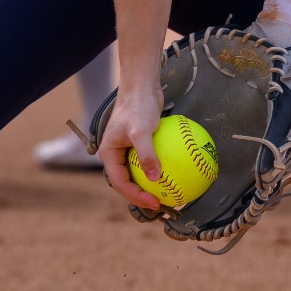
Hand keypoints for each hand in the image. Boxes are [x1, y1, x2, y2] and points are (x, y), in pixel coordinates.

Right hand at [99, 83, 166, 212]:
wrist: (141, 86)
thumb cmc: (138, 106)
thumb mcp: (141, 131)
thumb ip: (146, 155)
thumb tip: (155, 178)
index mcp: (109, 155)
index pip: (120, 184)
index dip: (137, 197)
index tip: (156, 202)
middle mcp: (117, 155)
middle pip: (129, 183)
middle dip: (145, 196)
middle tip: (164, 204)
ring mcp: (128, 150)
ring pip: (140, 173)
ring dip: (154, 185)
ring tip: (172, 194)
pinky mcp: (141, 144)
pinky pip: (152, 160)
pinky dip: (163, 169)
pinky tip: (181, 174)